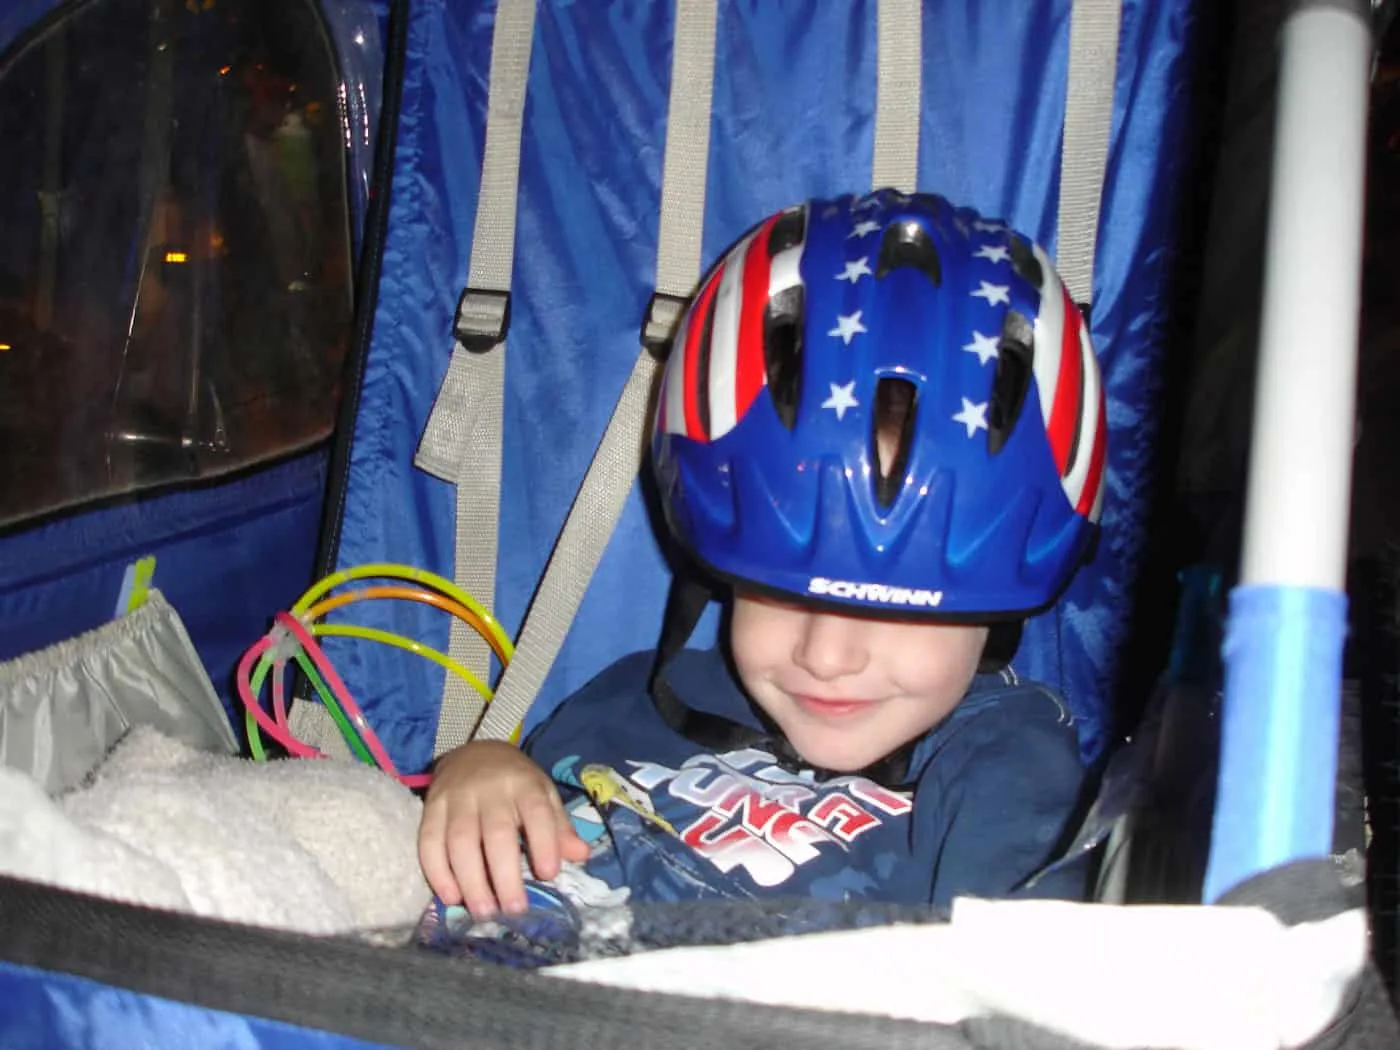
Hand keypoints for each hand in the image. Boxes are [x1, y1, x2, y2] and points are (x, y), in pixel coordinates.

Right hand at [418, 740, 589, 917]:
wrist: (472, 752)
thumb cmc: (515, 783)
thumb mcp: (543, 794)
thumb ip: (559, 826)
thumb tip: (580, 855)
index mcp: (524, 784)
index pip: (536, 812)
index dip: (544, 843)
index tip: (548, 875)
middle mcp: (490, 790)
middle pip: (496, 833)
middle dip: (504, 875)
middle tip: (512, 910)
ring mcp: (457, 798)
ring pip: (460, 841)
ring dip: (470, 880)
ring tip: (483, 911)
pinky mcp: (431, 808)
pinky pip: (429, 841)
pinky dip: (437, 872)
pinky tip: (451, 896)